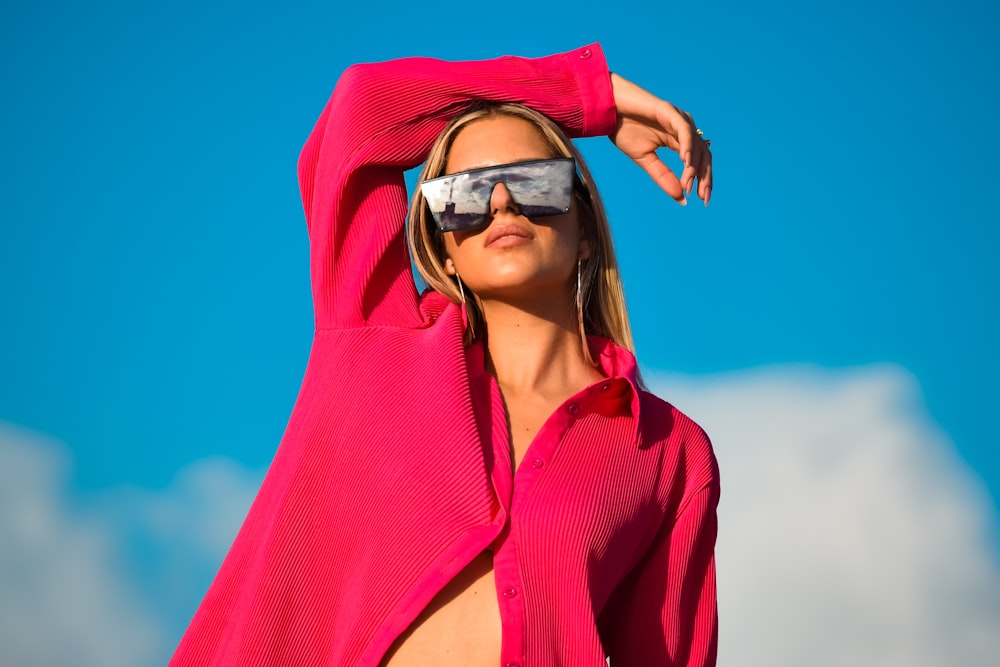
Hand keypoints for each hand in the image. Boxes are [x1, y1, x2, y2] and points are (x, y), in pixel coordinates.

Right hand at [609, 73, 712, 205]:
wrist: (607, 109)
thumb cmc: (624, 130)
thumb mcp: (645, 160)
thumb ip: (663, 177)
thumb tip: (682, 198)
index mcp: (678, 140)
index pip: (699, 162)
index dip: (703, 180)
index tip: (703, 201)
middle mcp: (683, 129)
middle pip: (703, 154)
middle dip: (705, 177)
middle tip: (703, 197)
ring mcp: (678, 119)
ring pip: (695, 144)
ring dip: (693, 166)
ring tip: (688, 185)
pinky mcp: (669, 111)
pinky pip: (683, 130)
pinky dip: (687, 145)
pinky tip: (685, 161)